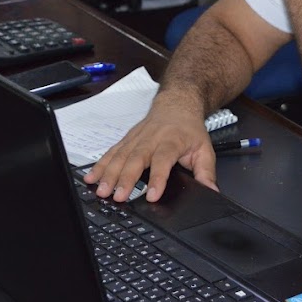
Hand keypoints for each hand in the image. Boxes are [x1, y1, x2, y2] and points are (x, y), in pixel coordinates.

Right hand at [84, 93, 217, 202]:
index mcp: (171, 142)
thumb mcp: (205, 149)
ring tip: (101, 190)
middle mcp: (150, 139)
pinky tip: (91, 178)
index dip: (158, 179)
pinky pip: (111, 153)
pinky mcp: (126, 140)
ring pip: (120, 156)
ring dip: (108, 174)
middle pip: (136, 159)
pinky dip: (99, 165)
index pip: (163, 161)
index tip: (152, 196)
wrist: (177, 104)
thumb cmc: (189, 129)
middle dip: (125, 179)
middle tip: (117, 197)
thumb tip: (211, 192)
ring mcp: (136, 139)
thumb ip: (206, 172)